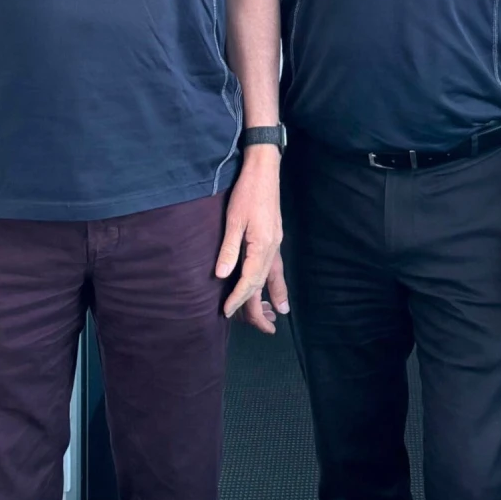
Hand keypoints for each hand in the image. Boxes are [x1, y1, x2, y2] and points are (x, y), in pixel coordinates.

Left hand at [216, 145, 283, 318]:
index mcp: (262, 245)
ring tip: (279, 315)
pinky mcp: (274, 236)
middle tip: (262, 329)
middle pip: (265, 283)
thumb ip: (229, 249)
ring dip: (274, 296)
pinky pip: (276, 266)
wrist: (264, 170)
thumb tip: (222, 276)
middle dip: (260, 306)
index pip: (250, 280)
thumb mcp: (234, 219)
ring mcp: (276, 242)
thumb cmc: (247, 192)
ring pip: (275, 276)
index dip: (239, 299)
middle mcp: (273, 247)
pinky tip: (276, 287)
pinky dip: (276, 280)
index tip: (227, 312)